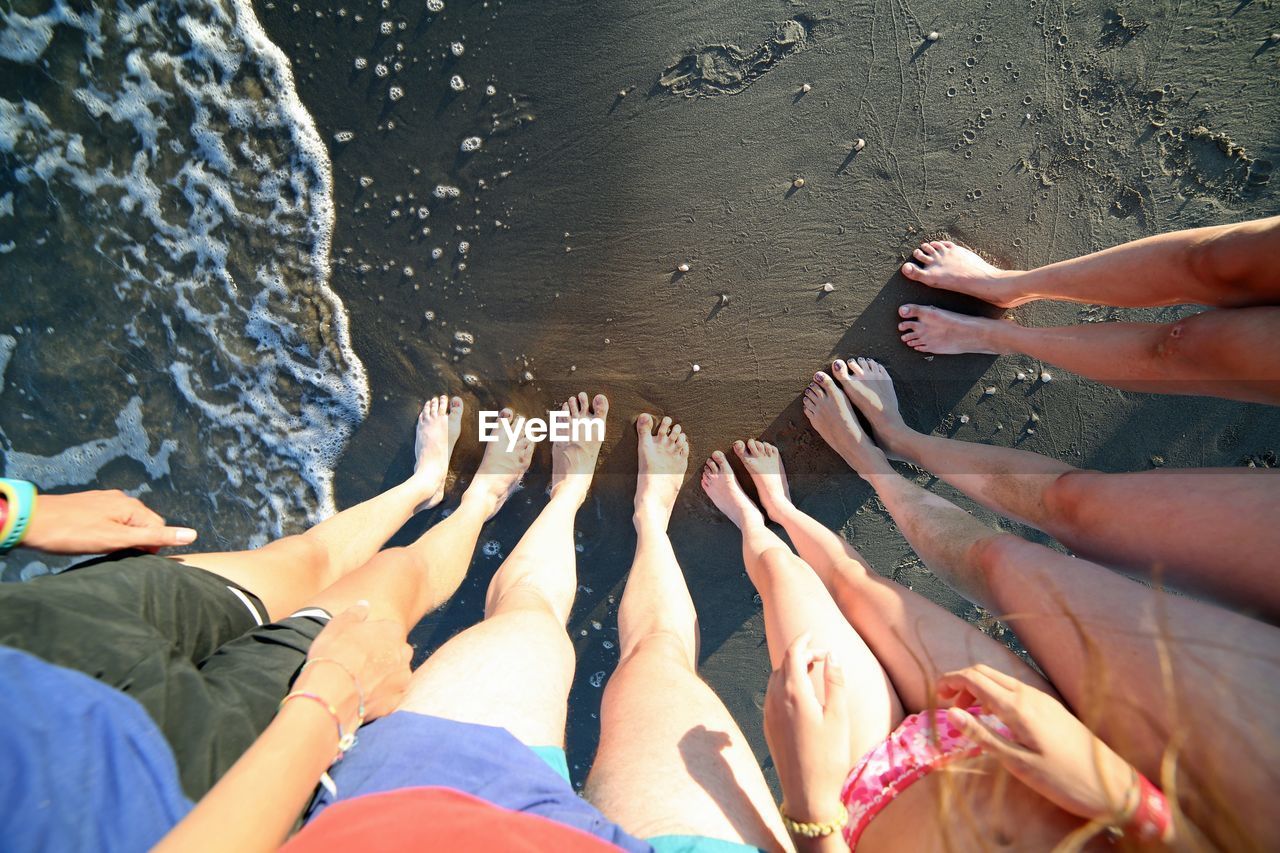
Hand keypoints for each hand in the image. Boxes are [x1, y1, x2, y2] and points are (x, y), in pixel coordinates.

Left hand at [21, 490, 197, 553]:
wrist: (31, 522)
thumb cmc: (74, 533)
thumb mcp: (117, 540)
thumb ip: (154, 538)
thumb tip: (192, 535)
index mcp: (132, 507)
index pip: (159, 529)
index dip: (150, 548)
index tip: (131, 559)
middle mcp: (121, 500)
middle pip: (143, 526)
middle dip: (136, 543)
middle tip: (115, 556)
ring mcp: (104, 501)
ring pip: (125, 525)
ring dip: (121, 539)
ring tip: (101, 550)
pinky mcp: (90, 506)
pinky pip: (110, 522)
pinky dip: (107, 533)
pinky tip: (91, 541)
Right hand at [298, 601, 412, 725]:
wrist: (332, 692)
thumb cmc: (334, 653)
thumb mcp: (338, 624)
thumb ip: (355, 613)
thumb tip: (364, 605)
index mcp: (393, 631)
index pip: (388, 630)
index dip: (371, 638)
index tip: (357, 646)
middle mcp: (404, 654)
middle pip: (395, 652)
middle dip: (382, 657)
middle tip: (359, 664)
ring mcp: (401, 679)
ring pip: (395, 674)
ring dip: (382, 677)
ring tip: (359, 682)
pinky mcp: (394, 701)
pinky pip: (388, 696)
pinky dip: (378, 696)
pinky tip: (361, 696)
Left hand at [763, 633, 850, 823]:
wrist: (807, 794)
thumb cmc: (828, 756)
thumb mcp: (838, 717)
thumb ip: (835, 682)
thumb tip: (832, 654)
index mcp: (793, 693)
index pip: (793, 653)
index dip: (803, 640)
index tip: (813, 633)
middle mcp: (775, 700)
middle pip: (783, 664)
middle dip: (800, 653)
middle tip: (822, 656)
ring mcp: (769, 714)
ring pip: (775, 679)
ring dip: (791, 669)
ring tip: (812, 671)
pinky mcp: (768, 727)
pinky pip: (772, 695)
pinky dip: (785, 685)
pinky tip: (800, 695)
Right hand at [936, 665, 1135, 824]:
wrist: (1112, 784)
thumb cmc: (1063, 779)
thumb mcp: (1017, 763)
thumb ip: (982, 736)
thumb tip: (951, 712)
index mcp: (1018, 707)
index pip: (974, 678)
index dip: (950, 680)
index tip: (935, 694)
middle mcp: (1030, 695)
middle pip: (986, 672)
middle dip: (961, 681)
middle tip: (947, 702)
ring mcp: (1043, 699)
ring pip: (1000, 680)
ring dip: (978, 688)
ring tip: (967, 711)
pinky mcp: (1051, 708)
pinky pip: (1014, 690)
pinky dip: (995, 695)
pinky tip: (994, 717)